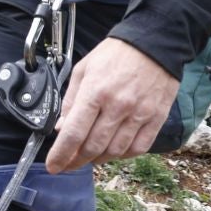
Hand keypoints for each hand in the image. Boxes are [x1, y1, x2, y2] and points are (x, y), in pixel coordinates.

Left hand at [46, 38, 179, 171]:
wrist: (154, 44)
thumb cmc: (115, 55)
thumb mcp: (83, 70)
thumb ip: (70, 100)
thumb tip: (61, 128)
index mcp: (95, 92)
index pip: (73, 133)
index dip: (61, 155)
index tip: (53, 166)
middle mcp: (118, 106)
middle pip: (93, 147)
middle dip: (77, 161)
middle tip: (68, 164)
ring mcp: (140, 114)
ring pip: (115, 151)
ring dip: (98, 160)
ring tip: (89, 157)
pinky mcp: (156, 118)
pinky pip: (139, 148)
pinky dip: (123, 155)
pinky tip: (113, 151)